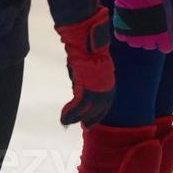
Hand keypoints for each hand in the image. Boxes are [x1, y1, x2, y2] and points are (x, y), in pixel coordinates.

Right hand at [56, 6, 116, 126]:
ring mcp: (96, 91)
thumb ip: (90, 76)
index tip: (93, 119)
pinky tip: (63, 119)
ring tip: (67, 123)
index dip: (99, 113)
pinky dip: (69, 113)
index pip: (106, 103)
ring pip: (86, 110)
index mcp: (109, 83)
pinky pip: (76, 106)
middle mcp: (105, 89)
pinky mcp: (85, 90)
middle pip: (98, 110)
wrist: (88, 45)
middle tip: (85, 127)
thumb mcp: (93, 66)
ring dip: (76, 118)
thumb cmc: (89, 51)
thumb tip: (82, 82)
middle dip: (90, 119)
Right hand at [107, 0, 172, 53]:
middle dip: (153, 37)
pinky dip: (127, 33)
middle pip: (152, 45)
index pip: (167, 48)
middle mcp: (148, 41)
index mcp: (162, 36)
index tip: (165, 34)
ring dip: (140, 36)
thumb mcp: (171, 10)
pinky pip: (124, 38)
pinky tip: (130, 23)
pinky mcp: (121, 32)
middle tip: (152, 23)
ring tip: (140, 22)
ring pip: (138, 43)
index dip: (167, 41)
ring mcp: (133, 38)